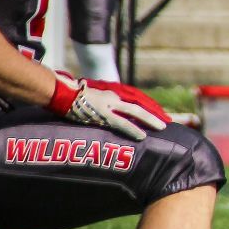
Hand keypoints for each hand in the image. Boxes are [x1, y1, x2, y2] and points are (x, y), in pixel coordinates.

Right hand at [49, 72, 166, 140]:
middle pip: (139, 105)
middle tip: (168, 122)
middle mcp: (112, 98)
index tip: (160, 115)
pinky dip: (132, 129)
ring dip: (149, 120)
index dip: (149, 108)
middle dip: (154, 114)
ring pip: (134, 112)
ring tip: (161, 128)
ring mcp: (108, 106)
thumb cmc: (73, 96)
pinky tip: (142, 135)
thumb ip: (105, 102)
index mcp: (111, 94)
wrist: (60, 93)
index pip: (135, 100)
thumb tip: (113, 111)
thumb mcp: (93, 96)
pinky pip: (121, 123)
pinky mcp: (101, 115)